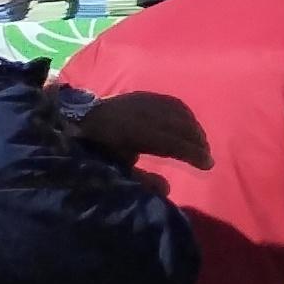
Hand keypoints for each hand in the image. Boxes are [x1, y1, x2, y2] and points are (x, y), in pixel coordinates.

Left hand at [68, 92, 210, 168]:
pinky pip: (171, 102)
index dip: (191, 153)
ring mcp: (143, 101)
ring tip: (201, 141)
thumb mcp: (114, 168)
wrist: (75, 121)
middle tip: (208, 155)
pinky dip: (185, 114)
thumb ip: (140, 178)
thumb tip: (167, 188)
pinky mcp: (142, 95)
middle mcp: (142, 112)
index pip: (171, 142)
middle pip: (179, 125)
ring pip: (178, 112)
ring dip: (193, 126)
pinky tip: (189, 123)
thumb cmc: (95, 149)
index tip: (208, 164)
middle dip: (197, 140)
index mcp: (133, 132)